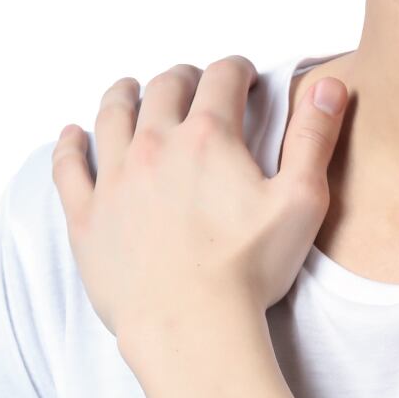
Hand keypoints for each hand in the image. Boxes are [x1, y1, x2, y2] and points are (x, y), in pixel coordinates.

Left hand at [51, 55, 347, 344]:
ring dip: (124, 95)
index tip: (244, 76)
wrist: (192, 326)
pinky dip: (70, 145)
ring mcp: (115, 179)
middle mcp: (156, 146)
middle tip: (194, 82)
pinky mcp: (88, 216)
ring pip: (112, 116)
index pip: (222, 78)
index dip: (237, 70)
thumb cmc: (249, 269)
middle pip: (164, 88)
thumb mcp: (302, 200)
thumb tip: (329, 86)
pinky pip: (69, 168)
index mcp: (209, 137)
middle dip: (184, 77)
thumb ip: (314, 137)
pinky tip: (72, 135)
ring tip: (131, 90)